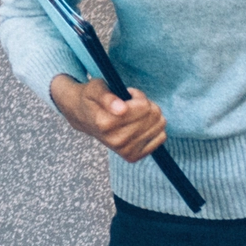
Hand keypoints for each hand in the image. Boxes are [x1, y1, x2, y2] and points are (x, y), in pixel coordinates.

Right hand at [49, 74, 168, 162]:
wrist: (84, 118)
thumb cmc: (92, 100)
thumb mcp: (95, 89)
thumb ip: (106, 97)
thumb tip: (121, 109)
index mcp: (106, 123)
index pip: (144, 106)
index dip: (137, 95)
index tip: (126, 95)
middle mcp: (116, 140)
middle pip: (154, 114)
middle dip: (144, 104)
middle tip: (130, 105)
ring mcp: (125, 151)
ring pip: (160, 124)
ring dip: (149, 115)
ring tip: (133, 114)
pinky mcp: (133, 156)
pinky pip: (161, 137)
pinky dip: (154, 127)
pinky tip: (139, 125)